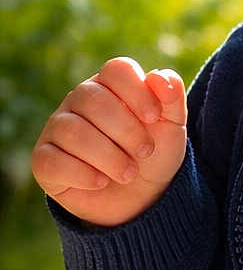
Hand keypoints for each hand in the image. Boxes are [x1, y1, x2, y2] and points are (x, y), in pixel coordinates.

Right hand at [31, 57, 187, 226]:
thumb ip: (172, 98)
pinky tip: (100, 182)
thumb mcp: (171, 128)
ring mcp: (57, 128)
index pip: (116, 70)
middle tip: (145, 152)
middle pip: (93, 99)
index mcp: (110, 86)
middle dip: (127, 130)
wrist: (139, 199)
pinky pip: (53, 160)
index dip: (138, 92)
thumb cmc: (152, 156)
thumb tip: (161, 76)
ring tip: (128, 173)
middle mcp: (78, 100)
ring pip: (73, 131)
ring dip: (109, 157)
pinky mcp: (44, 159)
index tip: (154, 118)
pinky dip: (83, 174)